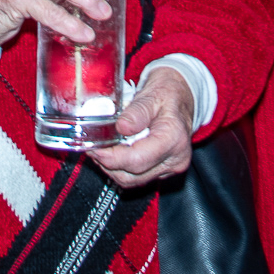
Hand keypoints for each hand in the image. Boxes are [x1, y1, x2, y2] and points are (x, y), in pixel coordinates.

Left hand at [87, 66, 194, 187]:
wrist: (180, 96)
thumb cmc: (167, 92)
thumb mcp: (152, 94)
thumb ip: (137, 111)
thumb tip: (122, 127)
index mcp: (174, 138)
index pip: (137, 160)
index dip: (111, 158)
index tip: (94, 149)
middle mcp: (176, 158)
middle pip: (133, 175)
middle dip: (108, 163)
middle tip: (93, 147)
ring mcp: (172, 167)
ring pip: (133, 181)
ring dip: (113, 168)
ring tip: (102, 149)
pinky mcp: (165, 170)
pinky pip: (138, 177)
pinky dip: (122, 168)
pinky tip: (115, 152)